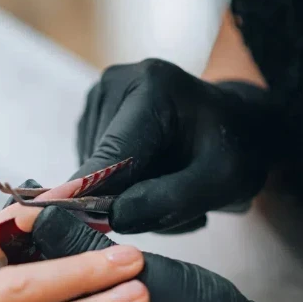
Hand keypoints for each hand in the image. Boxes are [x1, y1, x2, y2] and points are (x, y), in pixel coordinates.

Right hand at [75, 59, 281, 232]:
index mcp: (152, 87)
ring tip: (169, 186)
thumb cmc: (236, 150)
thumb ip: (168, 201)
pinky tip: (152, 178)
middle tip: (175, 200)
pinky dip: (120, 187)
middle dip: (129, 199)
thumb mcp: (220, 181)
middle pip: (100, 168)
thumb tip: (111, 217)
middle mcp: (117, 84)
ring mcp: (100, 100)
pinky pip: (94, 171)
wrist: (235, 127)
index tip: (66, 217)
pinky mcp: (91, 119)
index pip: (111, 155)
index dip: (90, 193)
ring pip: (94, 174)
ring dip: (127, 196)